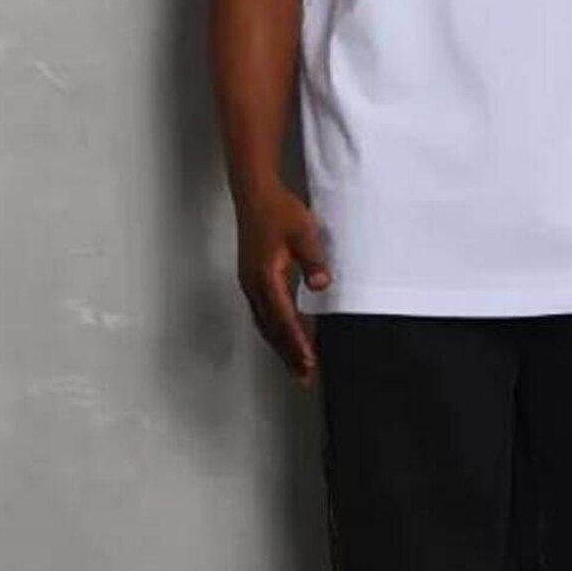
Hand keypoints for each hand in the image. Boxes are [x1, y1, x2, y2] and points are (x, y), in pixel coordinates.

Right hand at [236, 183, 331, 385]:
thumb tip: (321, 285)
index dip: (296, 342)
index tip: (308, 361)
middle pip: (270, 328)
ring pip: (264, 324)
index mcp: (265, 276)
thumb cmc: (278, 211)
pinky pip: (262, 313)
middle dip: (287, 354)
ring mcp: (249, 283)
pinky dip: (274, 330)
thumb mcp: (303, 232)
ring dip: (280, 346)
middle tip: (304, 376)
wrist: (254, 194)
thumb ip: (313, 260)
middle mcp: (253, 285)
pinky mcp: (251, 279)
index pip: (283, 318)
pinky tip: (285, 336)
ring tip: (296, 366)